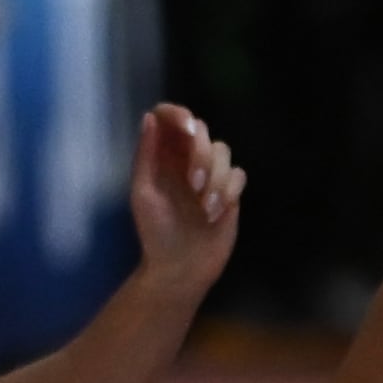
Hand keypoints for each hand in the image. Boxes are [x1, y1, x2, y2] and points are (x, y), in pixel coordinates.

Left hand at [127, 102, 244, 284]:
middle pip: (202, 129)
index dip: (178, 114)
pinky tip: (215, 214)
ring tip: (203, 207)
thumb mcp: (143, 193)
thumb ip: (146, 155)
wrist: (181, 268)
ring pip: (224, 150)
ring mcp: (210, 174)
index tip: (186, 129)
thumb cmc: (156, 232)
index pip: (169, 117)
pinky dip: (228, 191)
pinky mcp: (230, 191)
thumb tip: (150, 117)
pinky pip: (239, 174)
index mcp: (161, 155)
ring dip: (215, 178)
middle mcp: (185, 159)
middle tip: (193, 184)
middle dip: (201, 155)